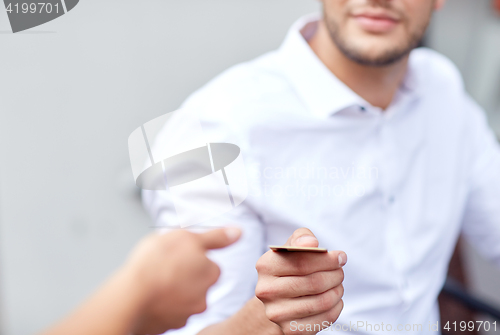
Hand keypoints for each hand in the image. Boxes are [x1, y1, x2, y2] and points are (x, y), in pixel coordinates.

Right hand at [124, 227, 241, 333]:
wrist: (131, 296)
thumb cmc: (156, 263)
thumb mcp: (187, 238)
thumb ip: (215, 237)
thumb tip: (237, 232)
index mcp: (210, 273)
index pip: (209, 264)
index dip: (192, 258)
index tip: (177, 256)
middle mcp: (204, 297)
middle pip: (197, 283)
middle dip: (184, 276)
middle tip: (164, 268)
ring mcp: (186, 314)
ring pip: (182, 299)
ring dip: (172, 291)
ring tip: (154, 282)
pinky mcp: (170, 326)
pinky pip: (168, 313)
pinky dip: (162, 305)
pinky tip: (150, 296)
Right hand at [255, 228, 345, 334]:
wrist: (278, 299)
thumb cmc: (289, 267)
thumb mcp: (292, 247)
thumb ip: (301, 238)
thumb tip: (311, 243)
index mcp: (265, 266)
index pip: (302, 261)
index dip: (327, 259)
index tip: (341, 257)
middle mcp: (266, 291)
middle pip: (313, 282)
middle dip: (335, 275)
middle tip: (341, 272)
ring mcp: (276, 313)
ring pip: (321, 301)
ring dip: (337, 291)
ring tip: (338, 285)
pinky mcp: (289, 330)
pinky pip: (323, 319)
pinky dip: (336, 308)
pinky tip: (334, 299)